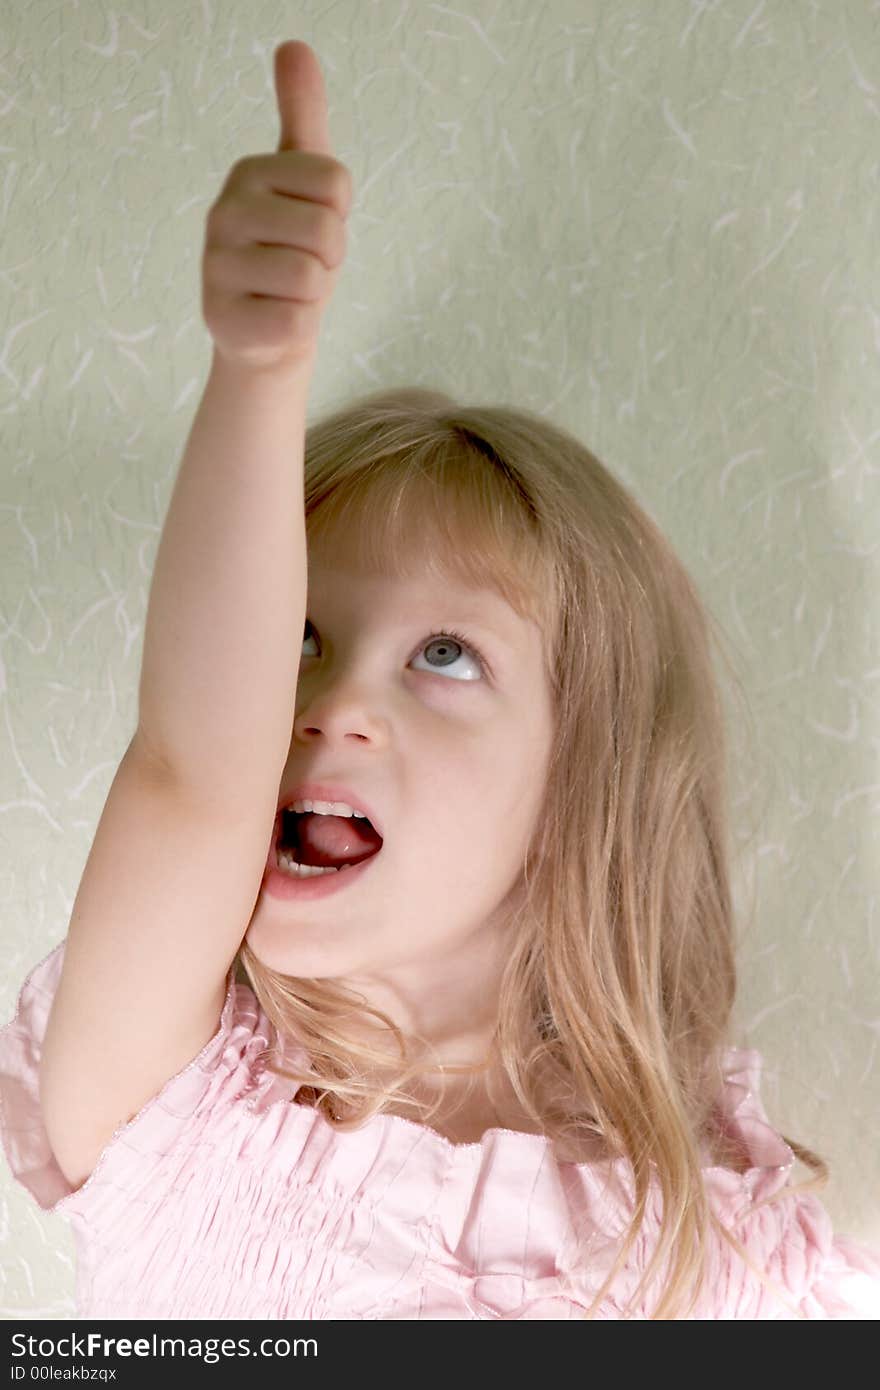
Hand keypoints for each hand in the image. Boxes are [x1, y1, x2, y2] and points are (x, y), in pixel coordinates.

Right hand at [201, 41, 351, 372]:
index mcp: (248, 172)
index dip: (340, 215)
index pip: (336, 182)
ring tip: (287, 294)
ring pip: (311, 279)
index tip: (313, 226)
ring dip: (314, 297)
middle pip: (327, 232)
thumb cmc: (292, 254)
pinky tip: (272, 321)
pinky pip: (296, 323)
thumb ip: (302, 115)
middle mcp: (222, 213)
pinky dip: (298, 329)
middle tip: (304, 266)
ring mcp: (216, 268)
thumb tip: (294, 45)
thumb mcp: (304, 182)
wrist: (266, 335)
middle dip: (330, 259)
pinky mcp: (222, 321)